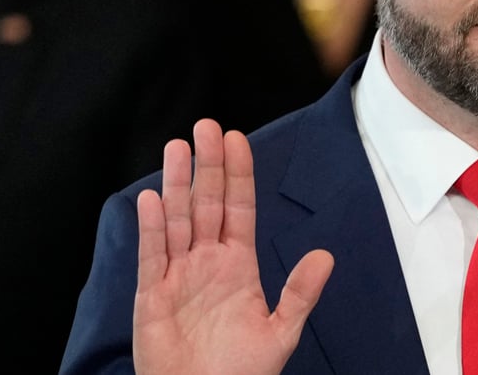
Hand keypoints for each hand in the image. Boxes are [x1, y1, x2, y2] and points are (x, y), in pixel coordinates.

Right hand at [133, 119, 333, 374]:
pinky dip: (153, 228)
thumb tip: (325, 256)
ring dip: (177, 184)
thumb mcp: (280, 331)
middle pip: (206, 204)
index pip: (238, 208)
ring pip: (178, 220)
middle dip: (207, 165)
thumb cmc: (241, 372)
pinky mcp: (153, 297)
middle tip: (206, 126)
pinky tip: (152, 199)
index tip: (236, 139)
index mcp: (238, 265)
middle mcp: (207, 262)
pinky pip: (154, 255)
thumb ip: (300, 293)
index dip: (237, 174)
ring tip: (178, 147)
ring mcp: (179, 276)